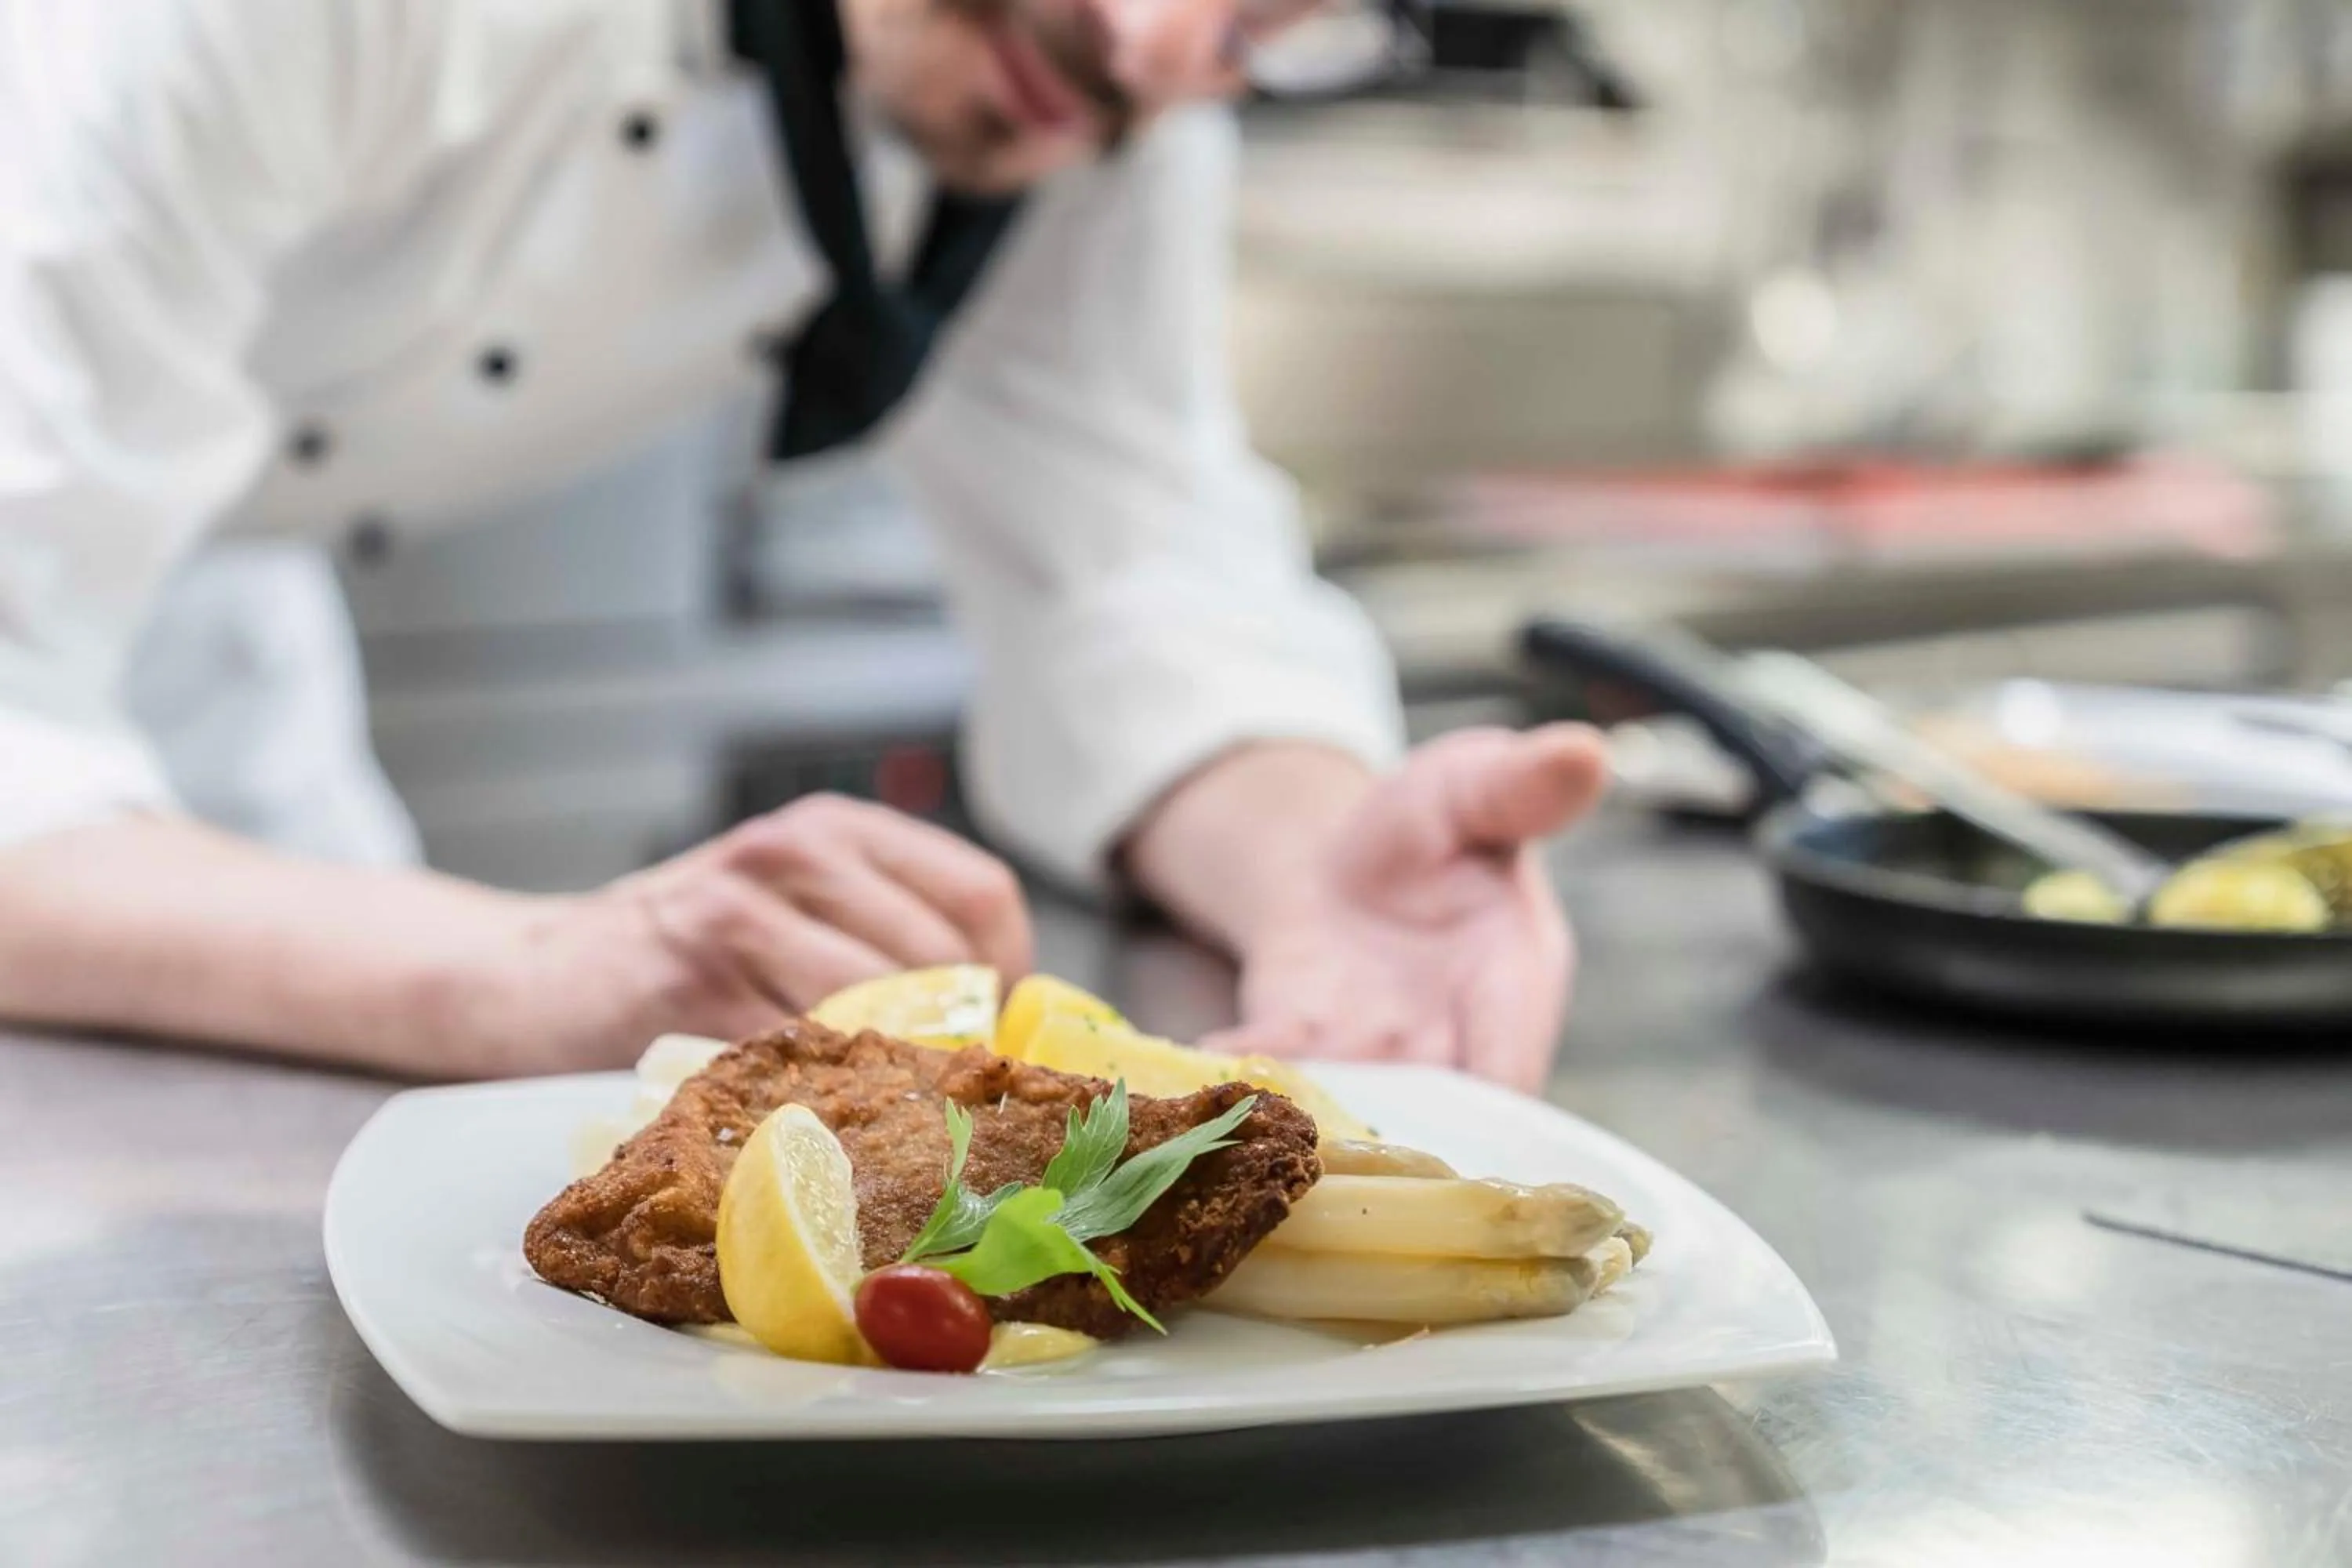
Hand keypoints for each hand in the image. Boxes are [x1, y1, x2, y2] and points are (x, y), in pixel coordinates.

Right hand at [465, 794, 1032, 1074]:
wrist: (535, 971)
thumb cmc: (687, 949)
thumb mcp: (790, 903)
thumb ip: (880, 932)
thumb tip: (1004, 1016)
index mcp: (837, 829)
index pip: (981, 893)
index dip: (1011, 972)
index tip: (999, 1029)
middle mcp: (794, 855)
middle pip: (941, 959)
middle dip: (960, 1037)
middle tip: (952, 1092)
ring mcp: (739, 916)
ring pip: (875, 1007)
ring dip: (896, 1072)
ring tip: (889, 1108)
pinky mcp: (690, 985)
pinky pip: (795, 1051)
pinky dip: (821, 1093)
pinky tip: (818, 1114)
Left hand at [1212, 726, 1607, 1091]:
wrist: (1349, 859)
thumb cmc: (1435, 823)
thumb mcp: (1476, 785)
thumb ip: (1521, 786)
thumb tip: (1587, 751)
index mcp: (1514, 980)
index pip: (1514, 1060)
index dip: (1487, 1092)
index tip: (1453, 1111)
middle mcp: (1448, 1040)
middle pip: (1435, 1118)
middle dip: (1394, 1130)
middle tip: (1346, 1130)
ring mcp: (1373, 1055)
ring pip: (1354, 1107)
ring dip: (1314, 1111)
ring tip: (1273, 1109)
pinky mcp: (1304, 1047)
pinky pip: (1279, 1071)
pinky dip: (1247, 1069)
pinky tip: (1213, 1058)